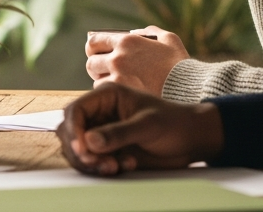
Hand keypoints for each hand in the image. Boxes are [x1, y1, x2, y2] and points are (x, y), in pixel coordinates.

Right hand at [59, 83, 222, 176]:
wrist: (192, 140)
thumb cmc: (174, 123)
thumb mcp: (147, 126)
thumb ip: (118, 133)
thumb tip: (88, 142)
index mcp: (107, 96)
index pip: (75, 110)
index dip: (73, 130)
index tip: (83, 150)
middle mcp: (101, 113)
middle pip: (71, 132)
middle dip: (81, 151)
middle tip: (101, 164)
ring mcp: (103, 131)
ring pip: (79, 149)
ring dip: (92, 162)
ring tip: (116, 166)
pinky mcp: (109, 149)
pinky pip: (93, 161)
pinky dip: (103, 167)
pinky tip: (125, 165)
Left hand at [85, 26, 188, 94]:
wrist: (188, 89)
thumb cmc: (180, 65)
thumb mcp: (169, 40)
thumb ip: (150, 33)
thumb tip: (136, 33)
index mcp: (127, 41)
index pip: (94, 41)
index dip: (93, 48)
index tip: (96, 52)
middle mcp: (118, 57)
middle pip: (91, 62)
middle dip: (96, 66)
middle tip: (104, 71)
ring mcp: (118, 76)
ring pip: (96, 80)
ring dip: (103, 81)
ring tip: (116, 83)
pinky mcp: (122, 94)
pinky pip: (106, 93)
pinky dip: (111, 93)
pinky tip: (121, 93)